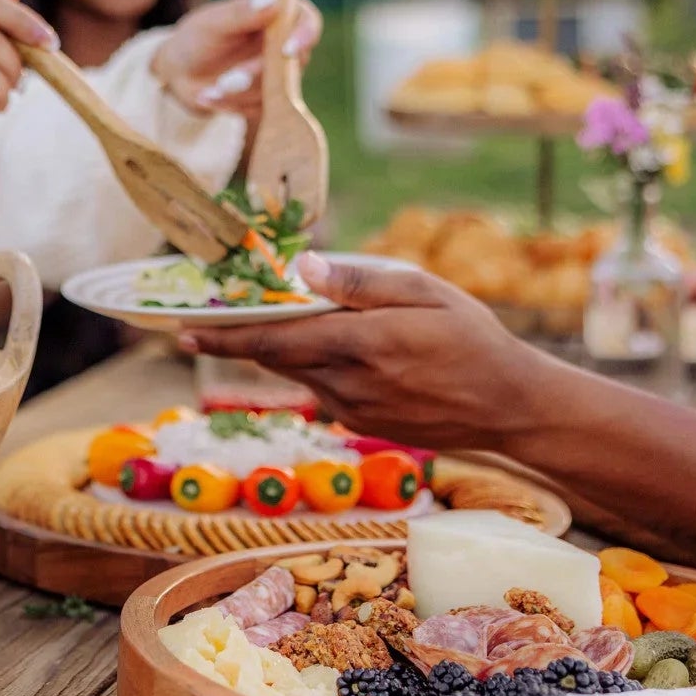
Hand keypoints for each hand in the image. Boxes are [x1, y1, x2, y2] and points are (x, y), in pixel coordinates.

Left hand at [149, 0, 323, 114]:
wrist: (180, 74)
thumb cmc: (197, 39)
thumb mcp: (213, 23)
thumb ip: (243, 12)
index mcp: (276, 17)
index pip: (307, 21)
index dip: (304, 35)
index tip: (287, 49)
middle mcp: (284, 46)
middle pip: (292, 62)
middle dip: (256, 75)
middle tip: (225, 82)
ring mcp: (278, 75)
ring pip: (276, 90)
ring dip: (239, 93)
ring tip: (208, 90)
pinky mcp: (268, 100)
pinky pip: (260, 108)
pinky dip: (231, 104)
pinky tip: (208, 97)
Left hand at [178, 253, 559, 450]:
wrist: (511, 406)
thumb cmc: (473, 337)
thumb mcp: (425, 291)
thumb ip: (362, 282)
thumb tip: (304, 269)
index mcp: (361, 344)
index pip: (275, 339)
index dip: (225, 336)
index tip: (184, 331)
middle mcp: (349, 384)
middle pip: (277, 358)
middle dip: (240, 340)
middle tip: (205, 324)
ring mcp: (353, 411)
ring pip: (299, 374)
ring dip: (287, 351)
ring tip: (295, 327)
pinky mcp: (362, 426)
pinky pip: (323, 391)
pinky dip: (319, 368)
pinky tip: (348, 352)